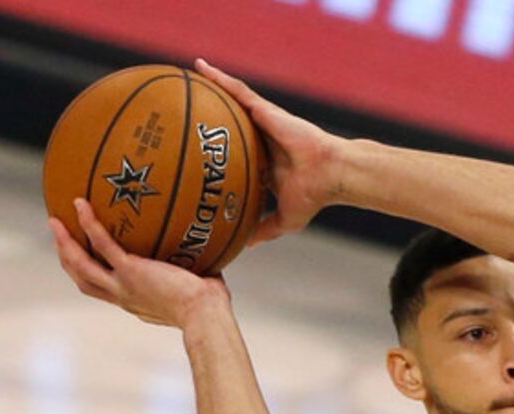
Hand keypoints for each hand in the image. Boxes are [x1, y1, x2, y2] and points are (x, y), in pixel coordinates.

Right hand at [50, 199, 229, 326]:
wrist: (207, 316)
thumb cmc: (210, 308)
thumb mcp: (195, 288)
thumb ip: (192, 271)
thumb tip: (206, 249)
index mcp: (136, 302)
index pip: (106, 289)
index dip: (93, 274)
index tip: (87, 258)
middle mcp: (125, 298)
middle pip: (84, 281)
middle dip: (67, 259)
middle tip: (58, 237)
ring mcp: (124, 286)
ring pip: (82, 267)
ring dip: (65, 244)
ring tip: (55, 220)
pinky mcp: (131, 273)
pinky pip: (102, 245)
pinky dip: (90, 224)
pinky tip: (81, 204)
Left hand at [195, 58, 341, 245]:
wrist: (330, 174)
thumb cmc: (314, 196)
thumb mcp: (284, 220)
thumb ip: (264, 229)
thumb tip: (246, 245)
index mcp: (265, 162)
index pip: (238, 154)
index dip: (220, 153)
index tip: (197, 153)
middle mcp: (261, 138)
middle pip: (230, 124)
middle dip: (210, 116)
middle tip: (184, 112)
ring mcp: (262, 122)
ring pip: (230, 101)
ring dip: (210, 88)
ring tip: (186, 77)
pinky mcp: (264, 110)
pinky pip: (236, 90)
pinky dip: (219, 78)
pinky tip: (200, 67)